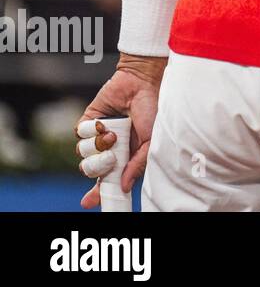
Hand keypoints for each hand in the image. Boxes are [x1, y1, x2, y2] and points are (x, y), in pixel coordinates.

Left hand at [75, 55, 164, 208]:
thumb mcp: (151, 141)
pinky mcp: (88, 121)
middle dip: (99, 166)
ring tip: (113, 133)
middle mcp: (110, 148)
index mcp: (126, 156)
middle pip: (91, 170)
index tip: (90, 202)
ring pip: (83, 154)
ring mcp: (98, 135)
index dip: (99, 192)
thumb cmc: (154, 110)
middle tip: (112, 157)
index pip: (109, 179)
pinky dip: (90, 130)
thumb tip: (123, 186)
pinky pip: (79, 135)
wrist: (142, 83)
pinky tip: (104, 121)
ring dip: (98, 145)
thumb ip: (137, 165)